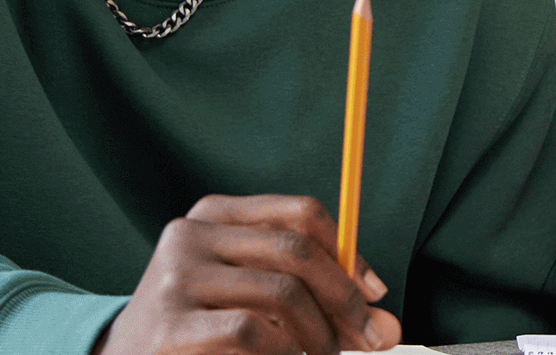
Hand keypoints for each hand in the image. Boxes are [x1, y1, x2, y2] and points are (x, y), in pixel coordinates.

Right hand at [94, 194, 399, 354]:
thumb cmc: (198, 326)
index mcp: (215, 215)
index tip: (374, 294)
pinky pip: (251, 331)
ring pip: (281, 294)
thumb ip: (315, 298)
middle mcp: (191, 236)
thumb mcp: (252, 296)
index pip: (301, 213)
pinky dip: (284, 352)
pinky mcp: (168, 327)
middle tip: (368, 339)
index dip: (348, 253)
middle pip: (297, 251)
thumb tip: (387, 325)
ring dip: (318, 335)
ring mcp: (175, 279)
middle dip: (345, 300)